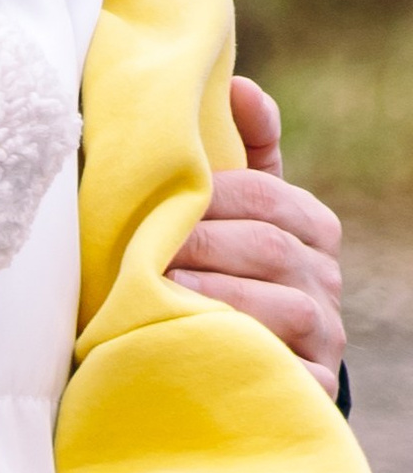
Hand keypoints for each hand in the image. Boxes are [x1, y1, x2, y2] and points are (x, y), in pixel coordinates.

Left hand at [167, 76, 344, 395]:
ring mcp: (323, 335)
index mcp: (311, 226)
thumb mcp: (235, 211)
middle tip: (147, 248)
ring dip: (216, 295)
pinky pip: (281, 366)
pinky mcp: (312, 388)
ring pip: (281, 306)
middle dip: (203, 245)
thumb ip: (242, 150)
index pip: (268, 197)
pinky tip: (191, 340)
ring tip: (162, 290)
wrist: (240, 360)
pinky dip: (236, 351)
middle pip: (270, 249)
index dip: (212, 197)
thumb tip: (239, 84)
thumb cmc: (227, 268)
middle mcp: (325, 278)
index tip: (163, 200)